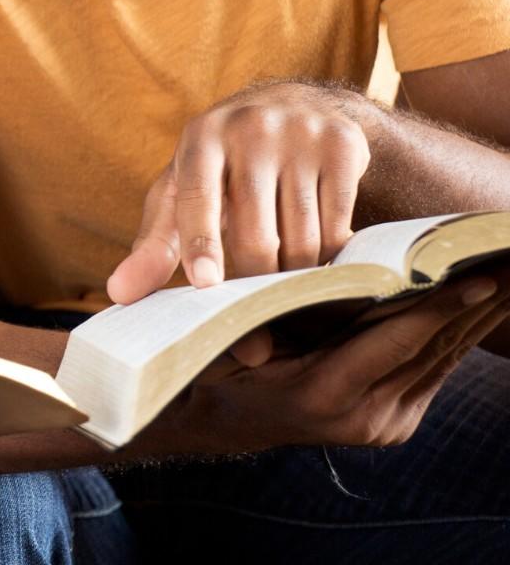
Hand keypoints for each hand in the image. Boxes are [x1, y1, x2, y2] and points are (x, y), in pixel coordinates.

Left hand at [108, 81, 374, 304]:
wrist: (296, 104)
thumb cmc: (223, 163)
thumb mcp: (181, 189)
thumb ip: (154, 242)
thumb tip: (119, 294)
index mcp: (201, 138)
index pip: (198, 198)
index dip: (201, 243)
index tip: (205, 284)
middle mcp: (249, 129)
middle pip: (255, 234)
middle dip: (254, 279)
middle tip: (253, 305)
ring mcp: (299, 135)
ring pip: (302, 238)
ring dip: (295, 273)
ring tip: (285, 272)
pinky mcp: (343, 146)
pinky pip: (339, 228)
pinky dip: (329, 255)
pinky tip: (320, 252)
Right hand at [151, 261, 509, 454]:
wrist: (225, 420)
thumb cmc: (222, 363)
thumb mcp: (235, 334)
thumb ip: (271, 317)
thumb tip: (321, 283)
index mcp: (323, 394)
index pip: (393, 342)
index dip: (439, 308)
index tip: (480, 278)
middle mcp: (363, 417)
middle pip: (432, 349)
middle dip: (476, 305)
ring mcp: (383, 425)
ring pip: (442, 360)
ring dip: (479, 319)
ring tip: (508, 278)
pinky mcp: (396, 424)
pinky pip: (434, 371)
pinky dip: (460, 334)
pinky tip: (484, 306)